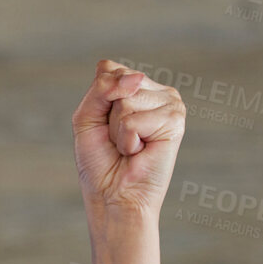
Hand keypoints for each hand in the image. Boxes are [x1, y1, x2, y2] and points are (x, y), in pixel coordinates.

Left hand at [72, 59, 185, 219]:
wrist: (113, 194)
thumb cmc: (100, 160)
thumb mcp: (87, 116)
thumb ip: (102, 88)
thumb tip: (136, 77)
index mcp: (137, 86)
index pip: (108, 69)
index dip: (97, 100)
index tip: (104, 124)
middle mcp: (157, 91)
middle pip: (117, 82)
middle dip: (108, 116)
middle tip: (119, 139)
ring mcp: (170, 104)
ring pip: (125, 101)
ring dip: (118, 131)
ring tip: (130, 147)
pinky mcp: (175, 121)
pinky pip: (133, 121)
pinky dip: (128, 141)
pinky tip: (139, 152)